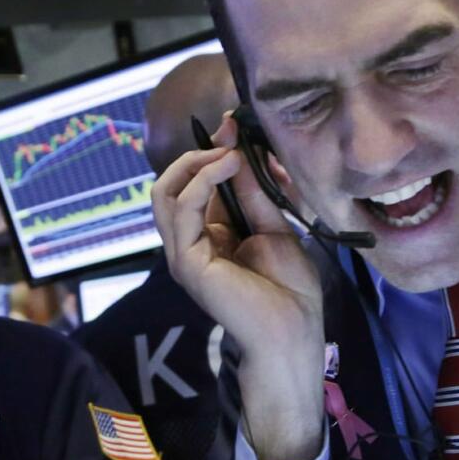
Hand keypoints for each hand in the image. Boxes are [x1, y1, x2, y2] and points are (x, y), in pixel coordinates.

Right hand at [152, 114, 324, 459]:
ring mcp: (184, 254)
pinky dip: (199, 182)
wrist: (294, 332)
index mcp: (209, 234)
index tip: (235, 127)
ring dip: (196, 163)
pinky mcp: (187, 262)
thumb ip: (252, 192)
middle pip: (170, 185)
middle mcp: (190, 243)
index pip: (194, 184)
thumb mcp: (274, 226)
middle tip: (230, 139)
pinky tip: (226, 169)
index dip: (212, 152)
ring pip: (164, 193)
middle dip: (198, 153)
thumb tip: (239, 148)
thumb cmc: (289, 289)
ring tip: (230, 154)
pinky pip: (179, 210)